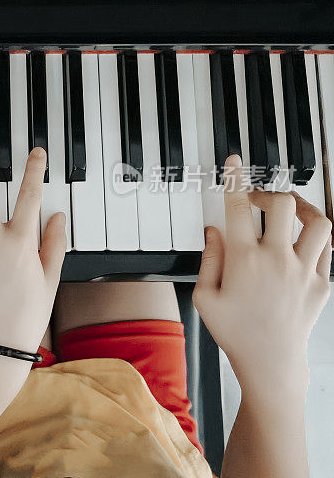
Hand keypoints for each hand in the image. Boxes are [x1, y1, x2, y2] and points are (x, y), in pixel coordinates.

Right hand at [193, 155, 330, 392]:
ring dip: (303, 208)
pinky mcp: (322, 284)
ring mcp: (303, 270)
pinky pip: (328, 248)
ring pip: (317, 221)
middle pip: (282, 205)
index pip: (238, 207)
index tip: (234, 163)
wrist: (270, 362)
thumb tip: (215, 232)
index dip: (235, 179)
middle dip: (268, 194)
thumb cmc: (235, 332)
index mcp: (243, 260)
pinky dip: (316, 237)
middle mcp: (277, 259)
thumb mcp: (204, 296)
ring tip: (290, 210)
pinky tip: (304, 238)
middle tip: (258, 200)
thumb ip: (209, 258)